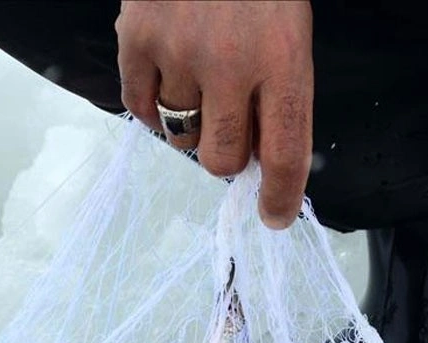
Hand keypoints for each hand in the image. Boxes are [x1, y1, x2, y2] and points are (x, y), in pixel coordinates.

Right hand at [116, 0, 313, 229]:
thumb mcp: (292, 39)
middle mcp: (232, 65)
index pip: (287, 154)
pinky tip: (170, 79)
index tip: (274, 217)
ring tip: (202, 82)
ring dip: (194, 124)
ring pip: (182, 136)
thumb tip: (265, 167)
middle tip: (232, 130)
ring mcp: (179, 53)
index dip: (282, 198)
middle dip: (231, 159)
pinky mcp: (135, 39)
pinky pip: (140, 109)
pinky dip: (154, 107)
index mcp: (285, 64)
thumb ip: (281, 100)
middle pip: (225, 160)